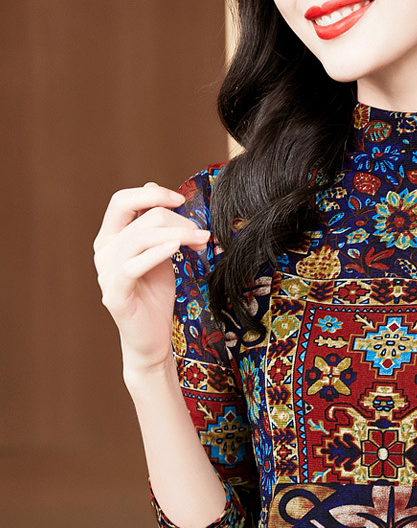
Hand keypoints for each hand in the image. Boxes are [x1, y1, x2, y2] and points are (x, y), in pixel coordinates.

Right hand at [93, 181, 210, 376]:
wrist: (152, 338)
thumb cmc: (155, 296)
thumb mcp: (159, 254)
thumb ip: (156, 226)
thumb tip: (156, 189)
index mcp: (111, 237)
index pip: (123, 201)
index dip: (151, 194)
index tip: (181, 200)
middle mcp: (104, 251)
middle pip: (137, 217)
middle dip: (174, 218)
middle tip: (201, 232)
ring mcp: (106, 272)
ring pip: (138, 238)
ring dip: (175, 234)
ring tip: (201, 240)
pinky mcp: (115, 294)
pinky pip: (133, 267)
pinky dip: (156, 253)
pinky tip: (176, 249)